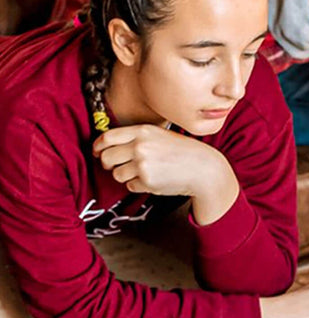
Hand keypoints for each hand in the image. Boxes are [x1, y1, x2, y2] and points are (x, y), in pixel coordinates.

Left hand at [94, 124, 235, 199]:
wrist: (203, 168)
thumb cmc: (183, 152)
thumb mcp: (159, 135)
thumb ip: (136, 138)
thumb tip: (109, 147)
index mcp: (142, 131)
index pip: (107, 138)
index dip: (98, 147)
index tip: (98, 152)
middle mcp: (140, 146)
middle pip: (107, 157)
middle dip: (108, 164)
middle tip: (115, 167)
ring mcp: (143, 164)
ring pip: (117, 174)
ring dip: (126, 176)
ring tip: (143, 173)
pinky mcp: (147, 181)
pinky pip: (130, 186)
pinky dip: (138, 185)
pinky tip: (153, 180)